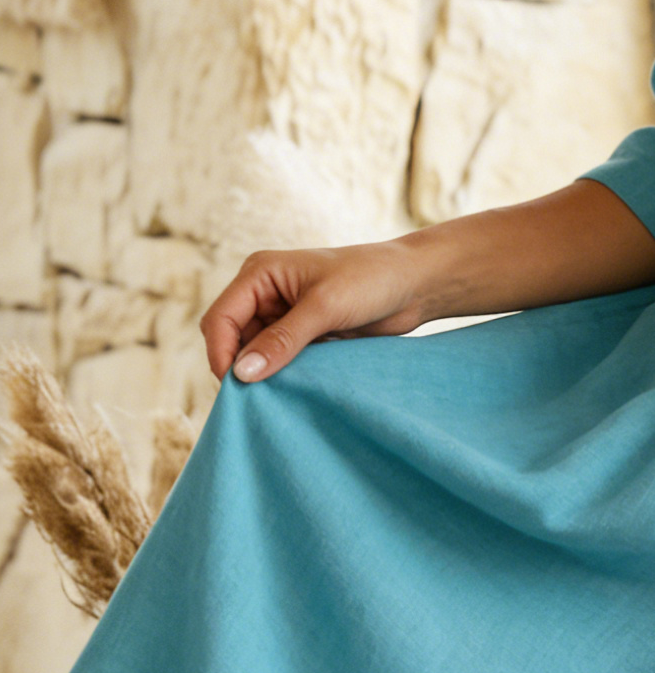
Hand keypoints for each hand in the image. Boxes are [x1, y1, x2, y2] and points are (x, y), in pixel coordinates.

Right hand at [199, 239, 429, 383]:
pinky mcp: (304, 335)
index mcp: (259, 274)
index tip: (237, 387)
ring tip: (278, 395)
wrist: (415, 284)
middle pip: (232, 339)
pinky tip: (294, 389)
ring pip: (255, 353)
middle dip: (240, 366)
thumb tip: (243, 373)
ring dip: (264, 373)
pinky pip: (280, 360)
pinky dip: (283, 375)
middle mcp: (265, 293)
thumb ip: (283, 340)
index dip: (221, 353)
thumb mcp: (324, 308)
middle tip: (256, 398)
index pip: (221, 318)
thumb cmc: (370, 280)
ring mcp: (284, 315)